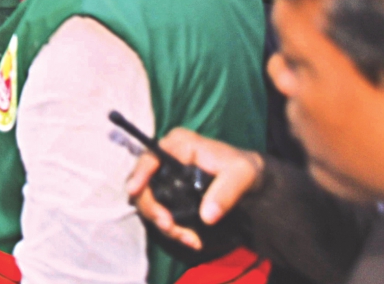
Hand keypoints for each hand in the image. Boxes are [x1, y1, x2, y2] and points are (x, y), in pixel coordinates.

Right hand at [125, 127, 264, 251]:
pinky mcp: (168, 193)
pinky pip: (160, 211)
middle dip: (153, 209)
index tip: (134, 191)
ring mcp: (165, 177)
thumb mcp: (241, 175)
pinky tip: (190, 238)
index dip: (139, 174)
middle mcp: (166, 158)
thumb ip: (225, 193)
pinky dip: (172, 227)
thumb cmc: (243, 169)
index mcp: (178, 145)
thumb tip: (207, 217)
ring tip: (188, 239)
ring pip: (149, 202)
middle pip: (144, 183)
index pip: (151, 157)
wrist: (249, 179)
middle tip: (169, 227)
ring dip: (163, 223)